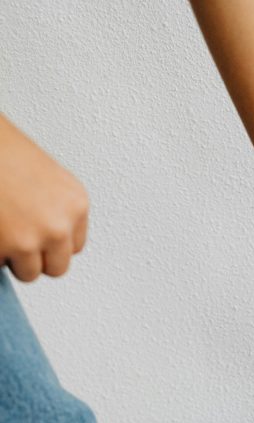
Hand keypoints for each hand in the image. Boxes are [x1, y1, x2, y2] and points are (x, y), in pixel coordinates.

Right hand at [0, 116, 88, 281]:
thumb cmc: (1, 148)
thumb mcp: (42, 176)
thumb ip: (51, 208)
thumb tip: (45, 237)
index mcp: (75, 203)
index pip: (74, 246)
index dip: (50, 243)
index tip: (37, 234)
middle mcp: (60, 224)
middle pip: (57, 267)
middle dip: (36, 258)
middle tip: (16, 237)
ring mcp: (33, 239)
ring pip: (29, 273)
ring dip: (13, 258)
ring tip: (1, 229)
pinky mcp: (9, 248)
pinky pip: (2, 266)